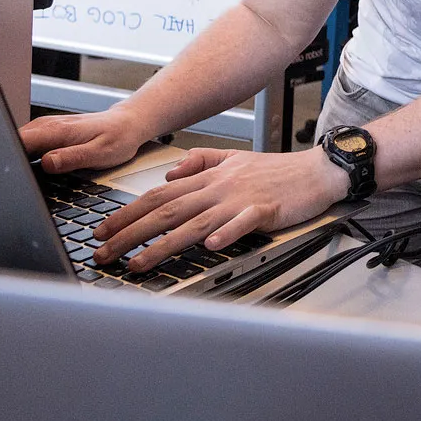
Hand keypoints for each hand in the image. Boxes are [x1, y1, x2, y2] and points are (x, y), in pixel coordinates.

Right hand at [19, 107, 155, 173]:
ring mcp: (45, 128)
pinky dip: (23, 158)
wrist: (127, 123)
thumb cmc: (117, 138)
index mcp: (56, 131)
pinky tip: (28, 171)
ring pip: (17, 144)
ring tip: (15, 180)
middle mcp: (46, 126)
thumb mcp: (99, 153)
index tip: (7, 175)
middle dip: (7, 163)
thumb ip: (72, 158)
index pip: (18, 141)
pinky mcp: (47, 133)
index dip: (8, 158)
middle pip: (12, 144)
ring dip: (14, 160)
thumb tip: (46, 163)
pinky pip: (27, 146)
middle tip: (9, 184)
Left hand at [91, 145, 349, 270]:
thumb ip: (201, 162)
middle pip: (165, 211)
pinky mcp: (264, 211)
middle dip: (129, 233)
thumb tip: (171, 173)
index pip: (158, 194)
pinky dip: (225, 234)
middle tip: (102, 252)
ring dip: (161, 244)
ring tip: (137, 262)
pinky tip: (209, 247)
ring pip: (193, 223)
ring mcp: (240, 200)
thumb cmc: (278, 170)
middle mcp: (218, 188)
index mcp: (209, 177)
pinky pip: (242, 224)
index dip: (127, 212)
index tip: (102, 230)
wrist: (317, 170)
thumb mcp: (234, 158)